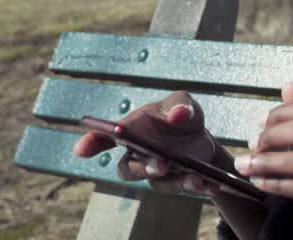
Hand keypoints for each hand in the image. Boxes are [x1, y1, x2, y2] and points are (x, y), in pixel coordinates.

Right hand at [72, 90, 222, 195]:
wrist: (201, 136)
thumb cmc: (181, 116)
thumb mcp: (184, 103)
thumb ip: (180, 104)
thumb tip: (177, 114)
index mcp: (132, 130)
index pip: (105, 137)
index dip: (91, 142)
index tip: (81, 149)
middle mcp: (138, 155)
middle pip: (129, 168)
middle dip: (143, 167)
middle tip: (160, 163)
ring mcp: (156, 172)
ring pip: (158, 182)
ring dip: (176, 181)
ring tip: (195, 178)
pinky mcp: (176, 182)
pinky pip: (182, 188)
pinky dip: (197, 187)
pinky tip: (210, 184)